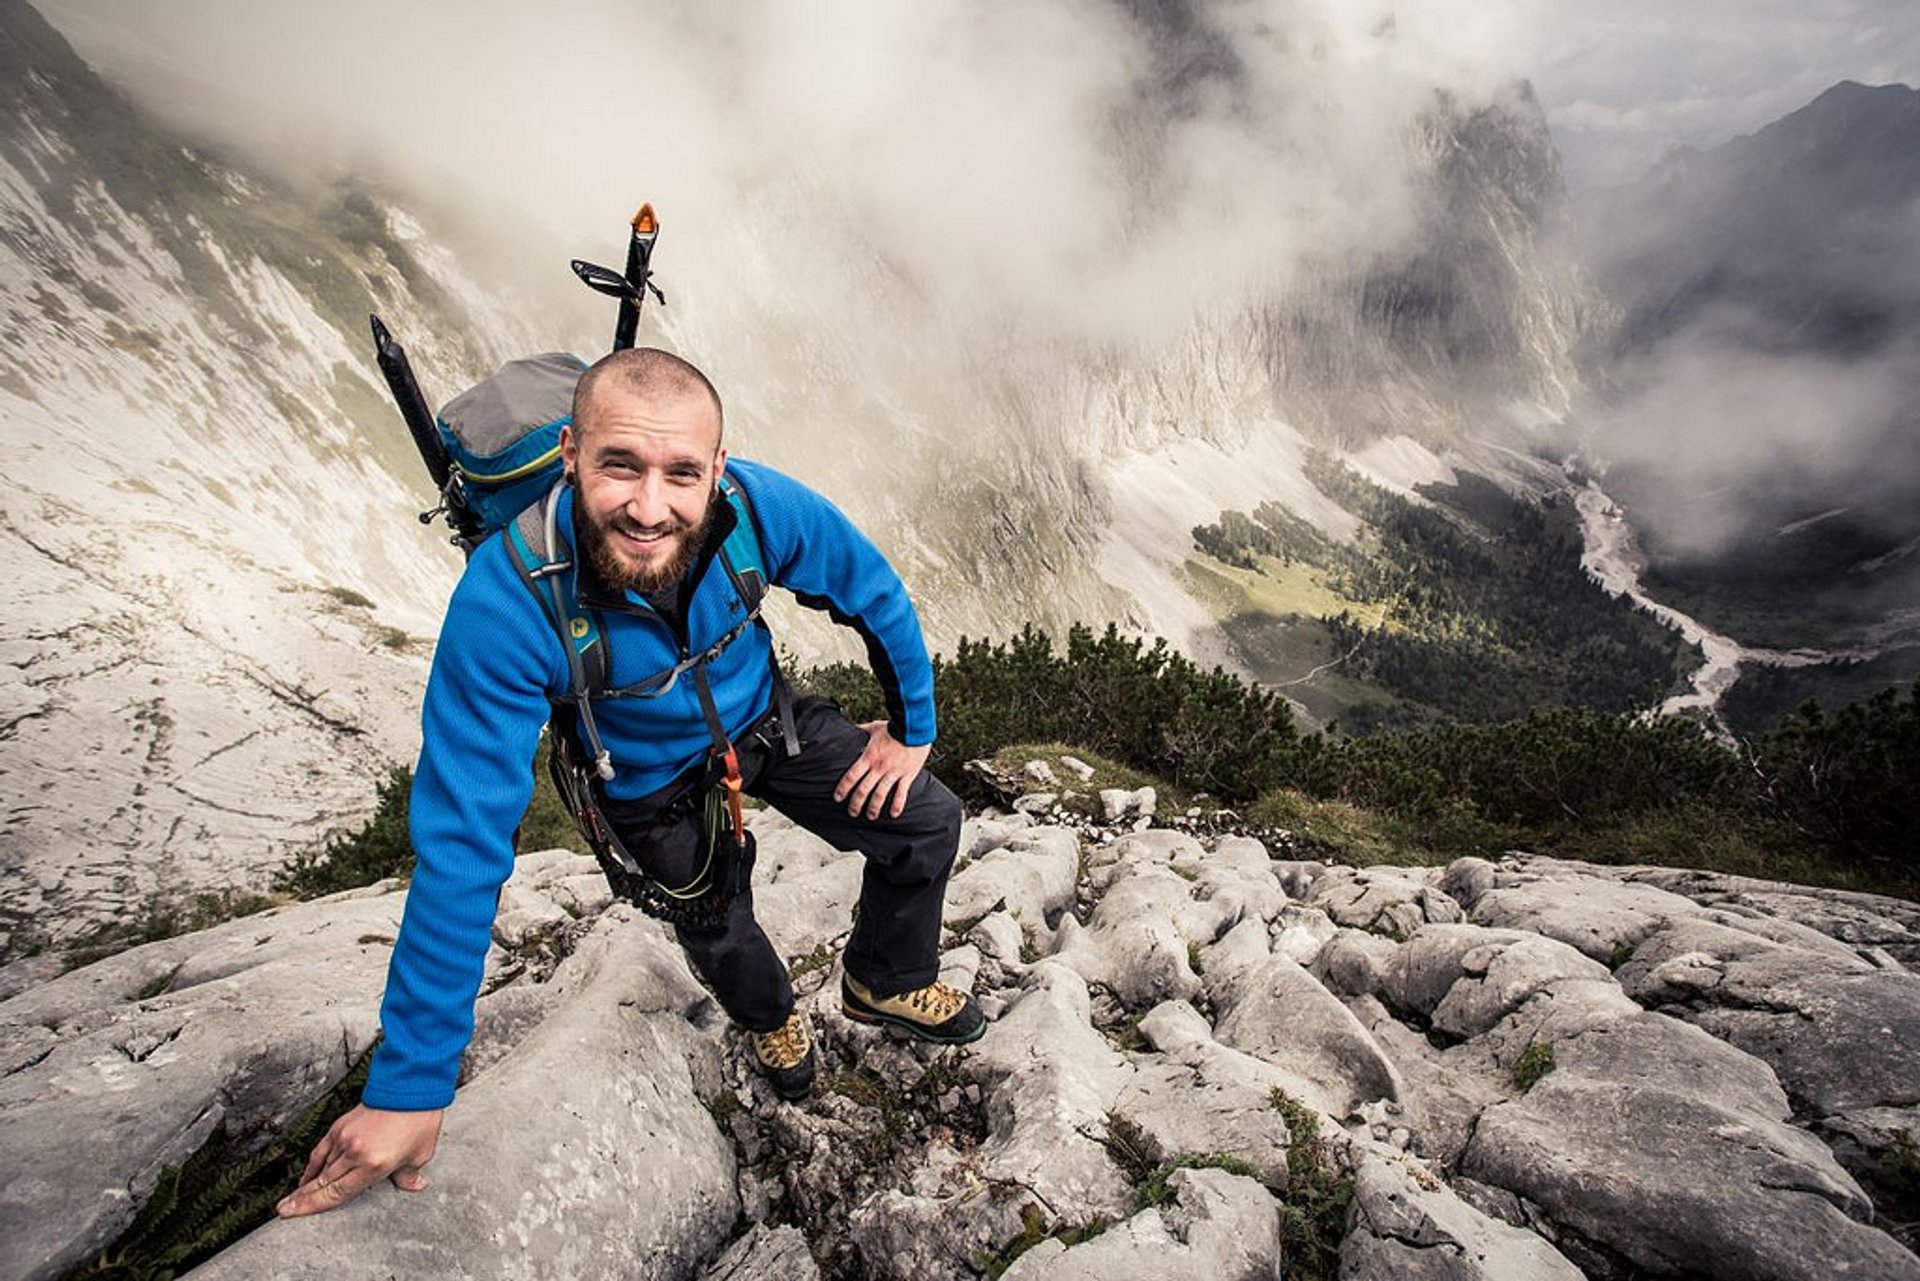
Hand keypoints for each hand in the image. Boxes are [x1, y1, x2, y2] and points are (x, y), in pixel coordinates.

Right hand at [276, 1104, 442, 1217]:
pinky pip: (322, 1149)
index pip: (337, 1193)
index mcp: (373, 1166)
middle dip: (301, 1199)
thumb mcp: (420, 1154)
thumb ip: (409, 1175)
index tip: (294, 1214)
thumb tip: (414, 1185)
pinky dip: (313, 1163)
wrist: (410, 1087)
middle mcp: (354, 1154)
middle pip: (322, 1183)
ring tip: (291, 1198)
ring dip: (305, 1183)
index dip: (313, 1206)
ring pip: (320, 1167)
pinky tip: (306, 1174)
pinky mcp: (341, 1126)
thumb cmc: (418, 1121)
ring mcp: (345, 1138)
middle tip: (283, 1211)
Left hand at [833, 721, 930, 818]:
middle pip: (864, 789)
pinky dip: (897, 805)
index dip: (843, 788)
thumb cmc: (894, 727)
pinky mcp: (907, 775)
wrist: (914, 728)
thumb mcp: (874, 728)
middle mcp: (879, 767)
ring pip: (880, 795)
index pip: (851, 776)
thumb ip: (862, 730)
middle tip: (852, 812)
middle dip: (856, 803)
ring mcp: (893, 772)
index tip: (838, 798)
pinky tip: (893, 814)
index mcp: (869, 757)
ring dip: (874, 808)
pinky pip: (901, 794)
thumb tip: (852, 728)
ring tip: (870, 816)